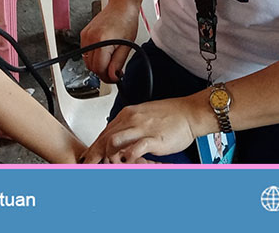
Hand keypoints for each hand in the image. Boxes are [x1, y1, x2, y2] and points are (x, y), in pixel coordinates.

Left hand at [79, 97, 199, 163]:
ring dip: (107, 156)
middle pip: (104, 138)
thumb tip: (120, 136)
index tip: (87, 157)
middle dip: (93, 154)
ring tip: (106, 166)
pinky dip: (126, 158)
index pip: (104, 131)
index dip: (93, 146)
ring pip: (113, 142)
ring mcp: (141, 128)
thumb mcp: (145, 116)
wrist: (191, 112)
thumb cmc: (172, 115)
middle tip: (86, 166)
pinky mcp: (153, 138)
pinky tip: (125, 163)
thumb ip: (130, 126)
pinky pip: (134, 149)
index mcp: (128, 114)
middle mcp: (131, 119)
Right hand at [80, 0, 138, 82]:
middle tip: (114, 71)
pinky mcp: (84, 34)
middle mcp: (91, 38)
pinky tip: (104, 52)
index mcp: (102, 41)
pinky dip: (94, 57)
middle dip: (103, 72)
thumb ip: (118, 62)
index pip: (99, 68)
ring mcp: (86, 36)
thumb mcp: (127, 45)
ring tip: (110, 60)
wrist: (121, 6)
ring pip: (87, 61)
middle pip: (91, 67)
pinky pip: (86, 53)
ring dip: (98, 65)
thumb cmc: (126, 21)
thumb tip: (112, 76)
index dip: (108, 76)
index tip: (115, 77)